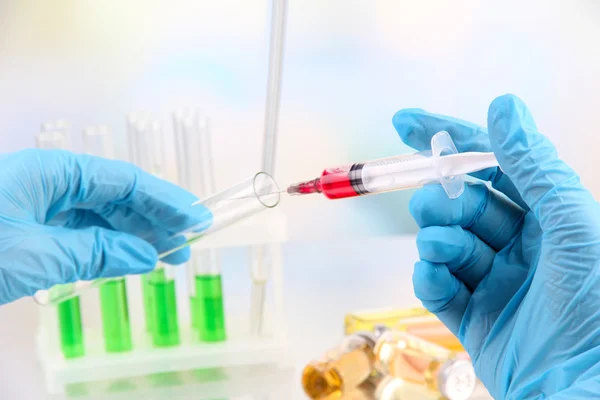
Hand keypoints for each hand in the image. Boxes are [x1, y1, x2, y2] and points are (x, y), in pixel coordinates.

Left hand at [0, 149, 208, 304]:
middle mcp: (47, 182)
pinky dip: (104, 248)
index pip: (124, 180)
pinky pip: (78, 233)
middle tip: (186, 243)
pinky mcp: (27, 229)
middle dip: (152, 219)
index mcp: (51, 171)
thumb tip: (146, 257)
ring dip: (132, 236)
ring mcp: (36, 205)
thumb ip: (98, 253)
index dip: (165, 199)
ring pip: (98, 216)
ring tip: (164, 255)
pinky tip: (124, 260)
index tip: (196, 218)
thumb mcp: (38, 254)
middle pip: (114, 196)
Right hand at [394, 94, 599, 398]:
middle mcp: (521, 246)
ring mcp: (494, 282)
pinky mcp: (473, 318)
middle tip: (428, 202)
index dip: (451, 140)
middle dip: (441, 199)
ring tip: (440, 247)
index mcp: (550, 218)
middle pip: (464, 205)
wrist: (585, 387)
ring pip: (447, 243)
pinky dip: (430, 278)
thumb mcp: (571, 224)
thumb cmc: (595, 306)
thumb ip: (533, 166)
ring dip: (436, 240)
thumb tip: (503, 107)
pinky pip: (438, 287)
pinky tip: (436, 277)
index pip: (493, 165)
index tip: (407, 124)